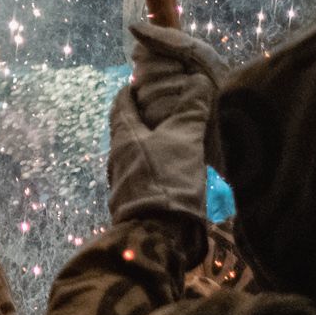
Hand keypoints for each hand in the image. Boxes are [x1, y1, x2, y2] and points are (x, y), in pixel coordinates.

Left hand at [108, 21, 226, 225]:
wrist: (160, 235)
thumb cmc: (166, 178)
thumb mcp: (184, 138)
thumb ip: (191, 109)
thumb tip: (197, 80)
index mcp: (123, 136)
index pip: (121, 104)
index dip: (132, 90)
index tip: (145, 81)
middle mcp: (118, 157)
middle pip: (129, 129)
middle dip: (147, 116)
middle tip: (170, 106)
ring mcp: (125, 182)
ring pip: (138, 153)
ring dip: (155, 142)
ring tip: (180, 135)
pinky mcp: (137, 201)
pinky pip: (147, 173)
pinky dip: (161, 164)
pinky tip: (180, 167)